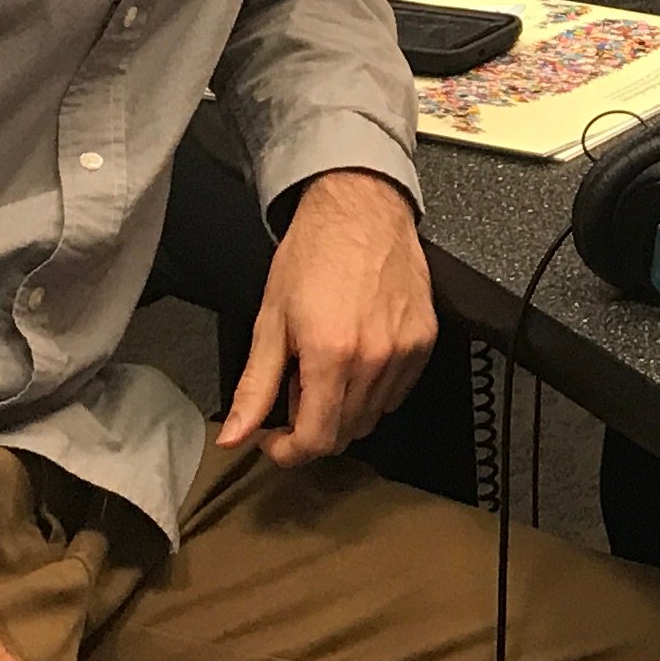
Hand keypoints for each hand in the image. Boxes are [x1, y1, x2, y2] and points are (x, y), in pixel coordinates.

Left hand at [220, 168, 433, 463]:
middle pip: (345, 433)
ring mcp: (405, 351)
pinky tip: (356, 357)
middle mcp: (375, 359)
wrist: (359, 208)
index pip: (316, 440)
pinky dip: (373, 389)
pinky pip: (397, 392)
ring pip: (372, 416)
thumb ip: (255, 386)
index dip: (288, 451)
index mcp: (331, 356)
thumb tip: (234, 436)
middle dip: (312, 426)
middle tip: (294, 388)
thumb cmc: (313, 254)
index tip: (273, 439)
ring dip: (343, 408)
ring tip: (325, 367)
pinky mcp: (425, 340)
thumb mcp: (270, 321)